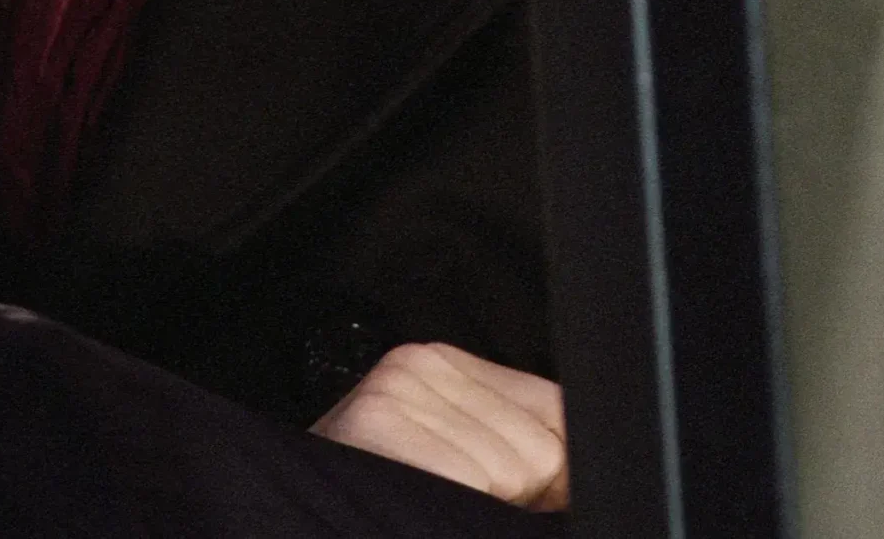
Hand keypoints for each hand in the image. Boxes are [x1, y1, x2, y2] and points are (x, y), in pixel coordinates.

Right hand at [310, 342, 569, 511]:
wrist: (291, 519)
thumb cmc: (379, 499)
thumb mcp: (461, 463)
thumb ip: (526, 445)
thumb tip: (592, 466)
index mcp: (442, 364)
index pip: (558, 411)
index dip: (550, 477)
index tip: (510, 499)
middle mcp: (418, 364)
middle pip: (543, 449)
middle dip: (515, 497)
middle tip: (452, 503)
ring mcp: (395, 390)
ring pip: (515, 472)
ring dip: (484, 508)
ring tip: (428, 503)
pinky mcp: (378, 424)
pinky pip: (473, 483)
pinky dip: (456, 511)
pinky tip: (415, 504)